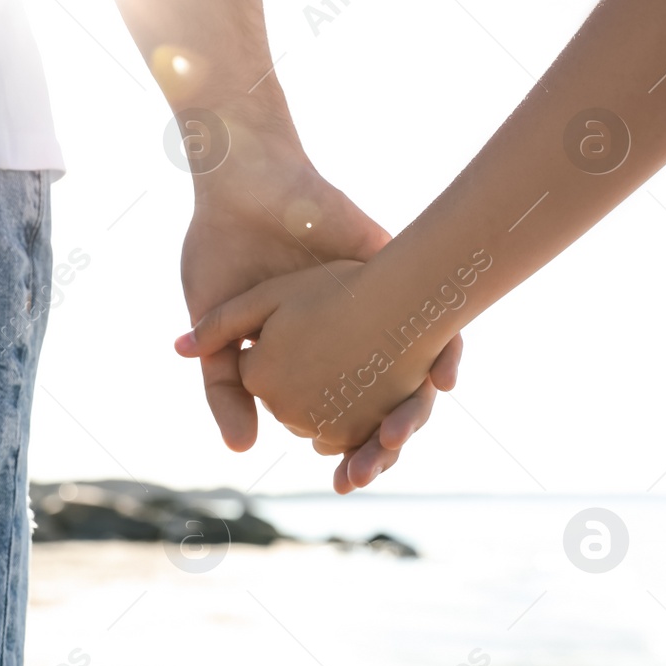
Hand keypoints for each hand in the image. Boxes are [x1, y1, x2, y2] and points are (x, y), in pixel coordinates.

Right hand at [180, 142, 459, 485]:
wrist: (242, 184)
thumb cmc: (221, 252)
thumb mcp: (216, 334)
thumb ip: (225, 390)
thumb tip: (242, 451)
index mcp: (315, 356)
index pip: (344, 416)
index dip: (350, 452)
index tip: (348, 481)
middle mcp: (355, 336)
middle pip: (388, 402)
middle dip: (387, 443)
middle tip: (377, 469)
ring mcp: (381, 303)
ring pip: (419, 369)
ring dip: (419, 410)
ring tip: (404, 437)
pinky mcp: (400, 271)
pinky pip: (444, 315)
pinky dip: (449, 351)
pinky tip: (445, 382)